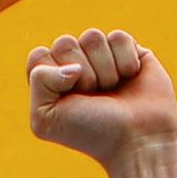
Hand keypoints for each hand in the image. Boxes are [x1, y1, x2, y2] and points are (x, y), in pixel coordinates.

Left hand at [24, 26, 176, 177]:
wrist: (137, 141)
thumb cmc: (91, 133)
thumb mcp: (46, 118)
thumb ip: (39, 80)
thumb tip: (72, 62)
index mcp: (51, 80)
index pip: (39, 55)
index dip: (53, 77)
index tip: (69, 101)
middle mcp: (75, 64)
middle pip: (65, 42)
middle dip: (80, 74)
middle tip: (93, 97)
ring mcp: (102, 56)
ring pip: (92, 37)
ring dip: (104, 69)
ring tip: (112, 90)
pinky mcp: (129, 50)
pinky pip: (118, 37)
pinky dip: (125, 61)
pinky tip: (129, 79)